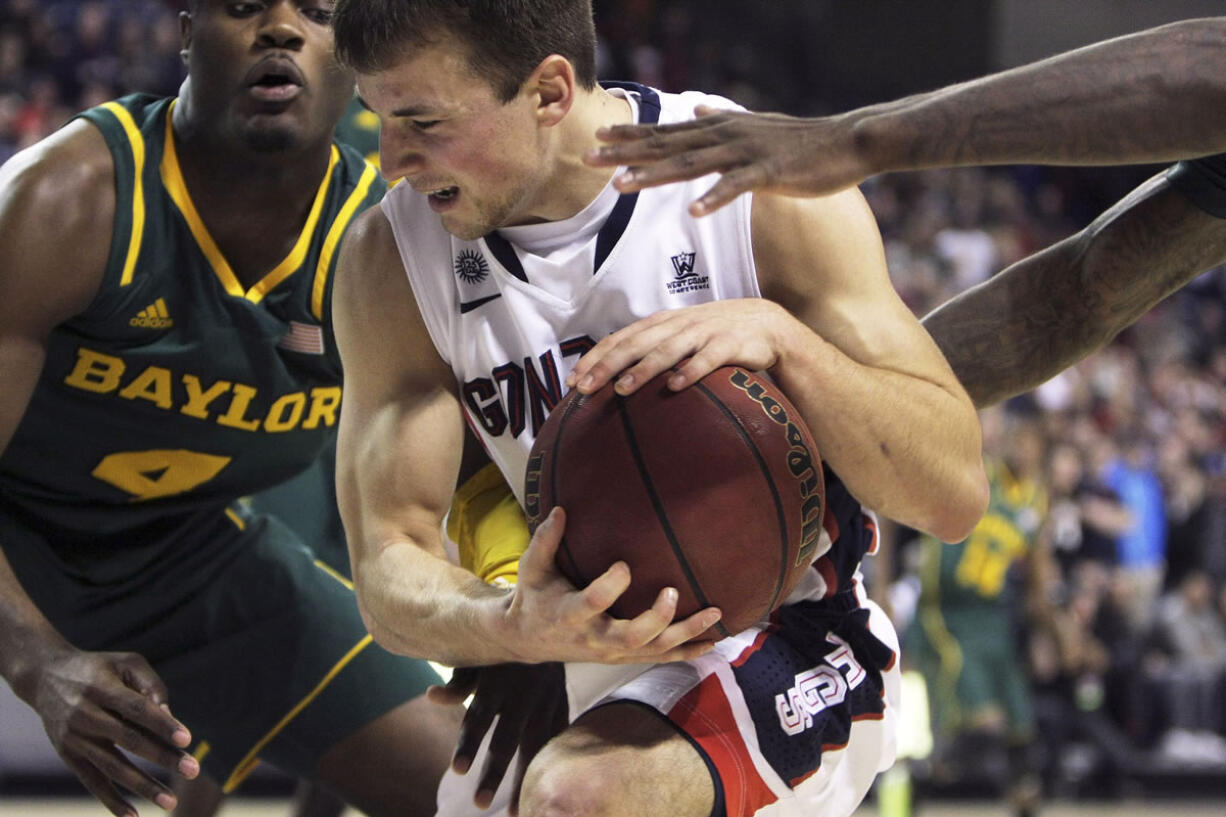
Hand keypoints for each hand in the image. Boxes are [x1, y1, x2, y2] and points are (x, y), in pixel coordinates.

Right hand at [21, 647, 197, 815]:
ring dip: (143, 786)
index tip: (187, 739)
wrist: (46, 677)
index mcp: (101, 687)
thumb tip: (170, 716)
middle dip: (163, 757)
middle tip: (193, 770)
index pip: (136, 708)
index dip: (161, 724)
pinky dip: (112, 800)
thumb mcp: (126, 663)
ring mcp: (74, 737)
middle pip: (129, 739)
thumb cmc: (99, 669)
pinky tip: (134, 816)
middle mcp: (85, 714)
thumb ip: (150, 686)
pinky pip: (92, 781)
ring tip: (171, 802)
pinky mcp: (67, 754)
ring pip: (112, 766)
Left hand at [427, 662, 567, 812]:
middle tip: (479, 804)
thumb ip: (458, 682)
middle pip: (508, 737)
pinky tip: (544, 790)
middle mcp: (526, 689)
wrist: (547, 626)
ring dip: (527, 779)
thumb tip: (432, 696)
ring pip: (538, 745)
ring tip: (515, 813)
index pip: (480, 715)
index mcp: (499, 677)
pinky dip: (551, 765)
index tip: (456, 771)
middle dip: (494, 773)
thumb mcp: (477, 658)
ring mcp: (549, 699)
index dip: (468, 742)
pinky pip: (559, 740)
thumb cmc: (499, 650)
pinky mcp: (565, 705)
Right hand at [504, 508, 720, 663]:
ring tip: (714, 612)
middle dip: (657, 618)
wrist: (527, 640)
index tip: (625, 565)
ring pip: (653, 650)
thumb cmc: (534, 597)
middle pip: (631, 637)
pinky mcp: (623, 658)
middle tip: (673, 591)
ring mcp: (611, 652)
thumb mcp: (532, 569)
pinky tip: (712, 642)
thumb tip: (562, 509)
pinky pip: (659, 658)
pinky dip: (687, 652)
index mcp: (570, 614)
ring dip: (686, 633)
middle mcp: (594, 637)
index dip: (610, 586)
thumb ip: (546, 540)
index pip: (592, 603)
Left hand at [564, 299, 795, 396]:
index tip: (574, 381)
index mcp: (662, 323)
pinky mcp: (731, 343)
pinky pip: (708, 358)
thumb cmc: (716, 336)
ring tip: (622, 389)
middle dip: (607, 365)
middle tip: (586, 389)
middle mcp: (679, 324)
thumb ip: (653, 350)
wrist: (767, 325)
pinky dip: (692, 371)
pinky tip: (676, 387)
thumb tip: (615, 378)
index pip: (621, 338)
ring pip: (668, 349)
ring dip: (643, 369)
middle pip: (636, 343)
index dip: (596, 358)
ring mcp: (705, 332)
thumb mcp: (681, 337)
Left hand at [585, 105, 869, 215]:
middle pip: (667, 146)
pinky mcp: (769, 173)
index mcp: (720, 129)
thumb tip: (699, 104)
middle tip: (588, 158)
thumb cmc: (801, 141)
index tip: (597, 138)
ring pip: (691, 165)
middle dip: (626, 154)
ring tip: (622, 186)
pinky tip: (694, 211)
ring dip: (655, 176)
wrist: (847, 142)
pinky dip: (715, 198)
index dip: (631, 136)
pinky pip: (737, 187)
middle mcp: (726, 136)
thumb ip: (723, 119)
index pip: (667, 133)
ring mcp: (746, 153)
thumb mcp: (755, 125)